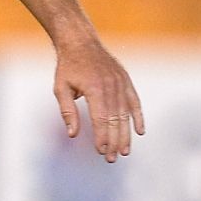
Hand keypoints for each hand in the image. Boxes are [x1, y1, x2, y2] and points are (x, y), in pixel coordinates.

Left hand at [52, 39, 145, 162]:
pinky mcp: (126, 81)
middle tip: (111, 158)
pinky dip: (138, 117)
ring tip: (124, 152)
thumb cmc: (68, 66)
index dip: (101, 137)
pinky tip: (140, 132)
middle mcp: (111, 86)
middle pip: (115, 120)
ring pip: (126, 114)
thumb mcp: (60, 88)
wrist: (81, 42)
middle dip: (114, 141)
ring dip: (125, 135)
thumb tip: (73, 135)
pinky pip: (134, 102)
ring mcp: (121, 83)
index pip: (100, 119)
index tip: (101, 151)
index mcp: (94, 88)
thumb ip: (67, 111)